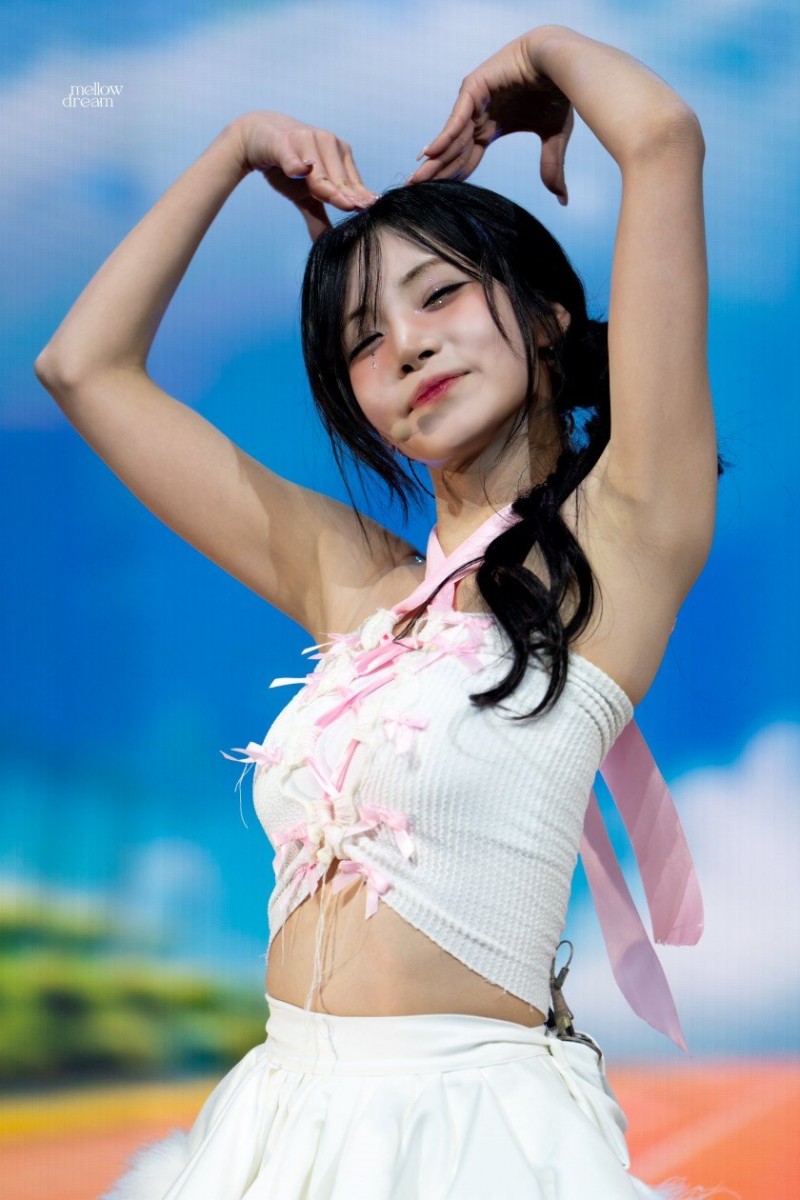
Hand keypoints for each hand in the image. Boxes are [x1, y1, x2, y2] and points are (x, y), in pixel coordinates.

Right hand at [233, 111, 378, 239]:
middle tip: (357, 211)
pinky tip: (301, 170)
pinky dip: (295, 164)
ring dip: (326, 188)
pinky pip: (291, 156)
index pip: (351, 183)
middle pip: (337, 180)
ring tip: (340, 202)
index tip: (370, 211)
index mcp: (339, 154)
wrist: (257, 137)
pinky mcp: (283, 141)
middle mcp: (327, 142)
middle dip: (346, 197)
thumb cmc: (288, 165)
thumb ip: (318, 218)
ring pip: (319, 172)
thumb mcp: (304, 195)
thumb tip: (329, 246)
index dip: (359, 199)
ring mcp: (306, 140)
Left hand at [406, 31, 572, 204]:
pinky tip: (430, 154)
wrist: (562, 61)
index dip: (454, 177)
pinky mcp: (475, 88)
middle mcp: (479, 116)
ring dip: (434, 159)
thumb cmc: (558, 92)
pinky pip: (457, 118)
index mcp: (491, 128)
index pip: (468, 159)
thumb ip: (551, 167)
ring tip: (415, 180)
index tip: (436, 197)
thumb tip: (562, 200)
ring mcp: (474, 101)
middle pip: (453, 152)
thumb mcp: (554, 136)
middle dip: (435, 172)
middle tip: (413, 192)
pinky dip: (444, 136)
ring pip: (451, 137)